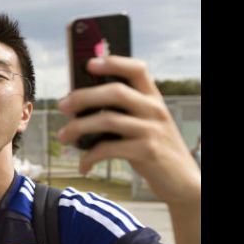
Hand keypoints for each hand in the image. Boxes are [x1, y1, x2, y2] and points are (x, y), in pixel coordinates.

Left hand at [57, 56, 199, 205]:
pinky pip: (109, 149)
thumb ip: (123, 112)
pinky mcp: (146, 152)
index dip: (113, 63)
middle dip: (83, 97)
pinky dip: (89, 157)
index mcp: (153, 98)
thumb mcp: (146, 124)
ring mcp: (151, 130)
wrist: (182, 181)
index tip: (89, 65)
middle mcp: (154, 110)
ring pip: (107, 120)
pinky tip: (83, 165)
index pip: (137, 69)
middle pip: (115, 92)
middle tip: (62, 106)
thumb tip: (79, 106)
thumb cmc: (154, 149)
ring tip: (63, 136)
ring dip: (78, 127)